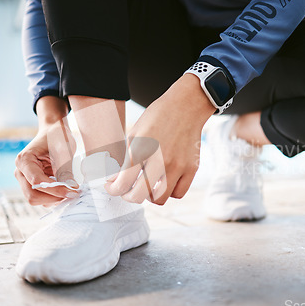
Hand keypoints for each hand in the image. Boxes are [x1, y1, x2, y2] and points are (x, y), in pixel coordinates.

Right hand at [14, 120, 78, 206]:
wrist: (53, 132)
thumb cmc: (57, 137)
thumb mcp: (63, 151)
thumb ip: (65, 171)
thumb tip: (71, 189)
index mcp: (24, 160)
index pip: (37, 182)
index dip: (56, 189)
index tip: (73, 191)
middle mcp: (20, 171)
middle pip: (33, 196)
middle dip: (54, 197)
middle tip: (73, 193)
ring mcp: (24, 179)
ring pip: (37, 200)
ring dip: (55, 199)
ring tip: (70, 190)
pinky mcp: (31, 185)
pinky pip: (42, 198)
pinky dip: (54, 198)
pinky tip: (65, 189)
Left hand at [105, 74, 215, 204]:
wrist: (186, 106)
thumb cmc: (157, 118)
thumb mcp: (135, 133)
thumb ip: (125, 159)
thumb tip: (115, 181)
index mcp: (142, 149)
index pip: (123, 183)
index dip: (113, 189)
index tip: (112, 187)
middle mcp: (160, 160)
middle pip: (139, 196)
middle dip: (128, 196)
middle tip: (127, 190)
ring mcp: (178, 166)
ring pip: (159, 199)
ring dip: (149, 196)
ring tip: (147, 185)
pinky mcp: (192, 168)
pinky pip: (178, 193)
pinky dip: (169, 192)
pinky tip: (164, 181)